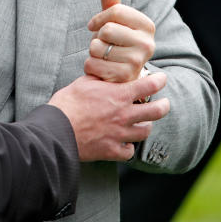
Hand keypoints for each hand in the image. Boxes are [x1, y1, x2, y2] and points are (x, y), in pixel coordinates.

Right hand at [48, 72, 169, 160]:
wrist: (56, 129)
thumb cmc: (67, 104)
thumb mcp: (84, 82)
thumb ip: (100, 77)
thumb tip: (106, 70)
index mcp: (118, 95)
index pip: (149, 85)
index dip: (159, 81)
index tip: (162, 79)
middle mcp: (123, 114)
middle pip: (157, 111)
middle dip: (164, 105)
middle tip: (164, 103)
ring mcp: (119, 134)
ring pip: (145, 131)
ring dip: (146, 126)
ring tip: (143, 123)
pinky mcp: (111, 150)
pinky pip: (129, 151)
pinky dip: (129, 147)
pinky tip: (125, 142)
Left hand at [85, 0, 155, 81]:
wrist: (122, 73)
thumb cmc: (117, 41)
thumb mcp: (115, 21)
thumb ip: (111, 1)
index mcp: (147, 25)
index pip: (115, 11)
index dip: (98, 18)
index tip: (94, 25)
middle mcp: (147, 43)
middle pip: (107, 29)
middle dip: (98, 37)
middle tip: (104, 44)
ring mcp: (137, 61)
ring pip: (97, 47)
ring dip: (93, 52)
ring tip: (103, 56)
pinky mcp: (124, 77)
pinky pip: (92, 64)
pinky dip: (90, 65)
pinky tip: (100, 67)